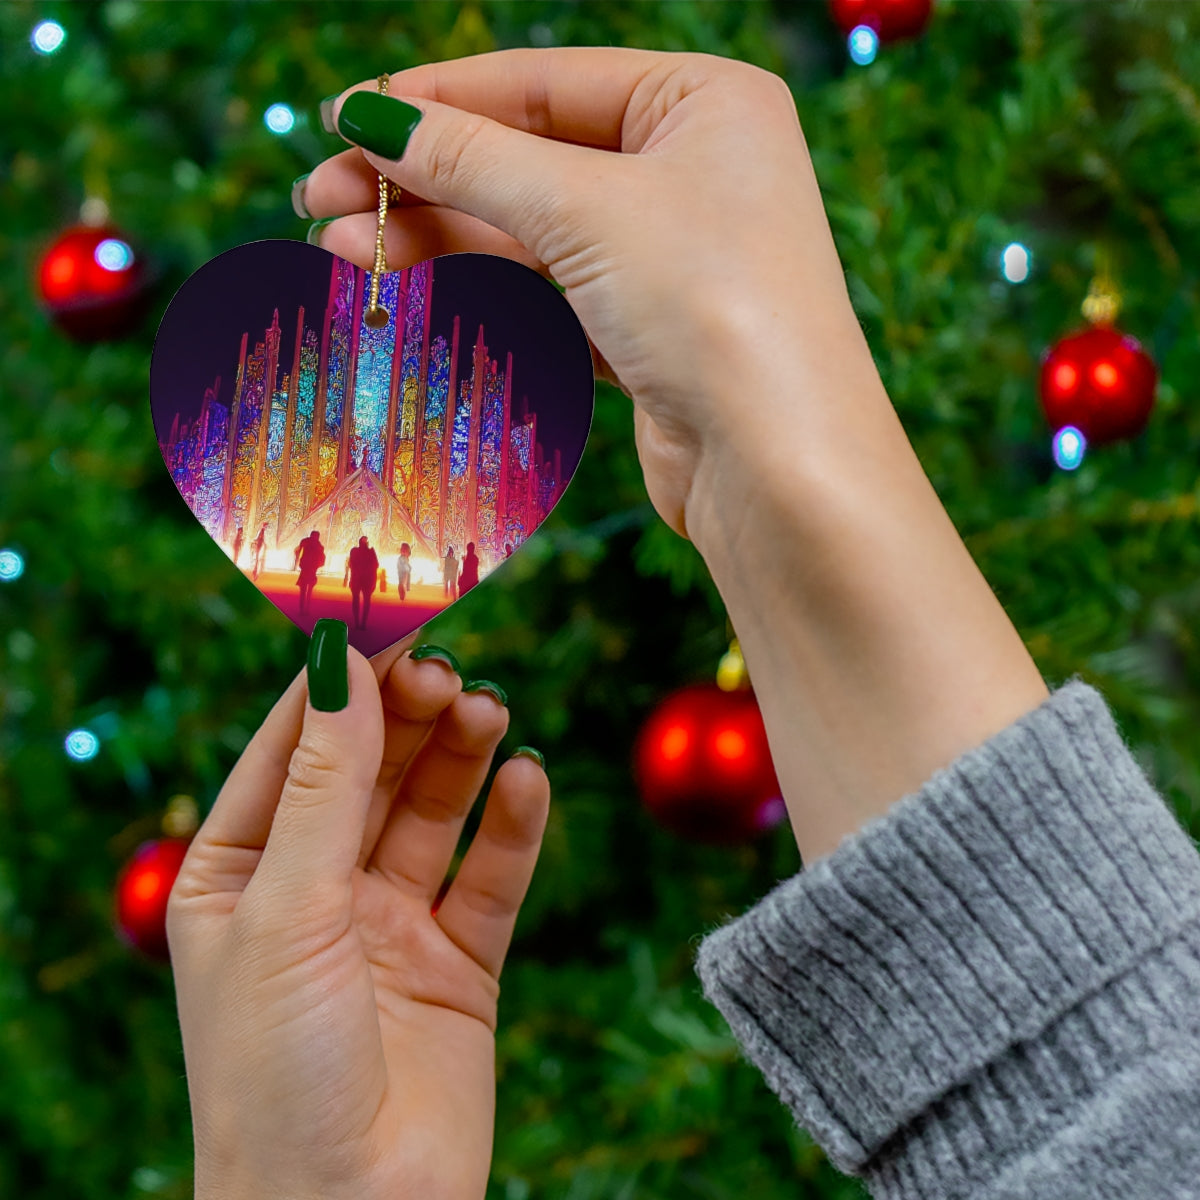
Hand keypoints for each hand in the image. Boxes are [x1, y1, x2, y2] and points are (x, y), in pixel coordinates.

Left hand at [167, 635, 548, 1199]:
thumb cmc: (275, 1074)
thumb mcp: (287, 909)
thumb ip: (325, 784)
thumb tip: (340, 660)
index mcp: (240, 874)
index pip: (292, 748)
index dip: (340, 682)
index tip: (389, 616)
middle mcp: (315, 891)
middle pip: (371, 770)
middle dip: (408, 715)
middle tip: (449, 671)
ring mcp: (389, 925)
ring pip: (433, 812)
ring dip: (462, 756)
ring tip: (490, 712)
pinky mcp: (459, 963)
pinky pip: (490, 876)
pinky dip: (512, 826)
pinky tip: (528, 780)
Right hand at [301, 47, 873, 542]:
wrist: (777, 466)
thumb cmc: (712, 307)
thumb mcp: (585, 210)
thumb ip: (472, 158)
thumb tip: (370, 116)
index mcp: (703, 101)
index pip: (543, 82)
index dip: (436, 99)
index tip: (342, 118)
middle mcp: (693, 168)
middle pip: (528, 156)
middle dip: (422, 177)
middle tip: (320, 198)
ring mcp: (671, 253)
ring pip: (531, 228)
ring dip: (438, 236)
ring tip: (341, 250)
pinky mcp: (649, 328)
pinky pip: (549, 290)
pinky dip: (483, 288)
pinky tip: (414, 288)